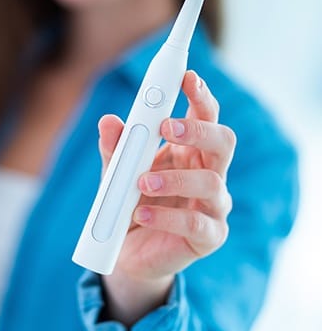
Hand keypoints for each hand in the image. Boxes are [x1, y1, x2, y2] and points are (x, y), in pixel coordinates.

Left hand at [97, 70, 235, 325]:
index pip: (205, 116)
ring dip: (175, 179)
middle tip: (167, 127)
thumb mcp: (117, 172)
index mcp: (189, 151)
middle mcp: (207, 173)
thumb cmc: (129, 202)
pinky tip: (142, 215)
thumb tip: (108, 121)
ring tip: (141, 183)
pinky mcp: (208, 237)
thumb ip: (115, 149)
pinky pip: (197, 224)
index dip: (200, 95)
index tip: (186, 77)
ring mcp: (212, 206)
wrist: (128, 253)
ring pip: (212, 182)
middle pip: (223, 141)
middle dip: (198, 129)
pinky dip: (166, 217)